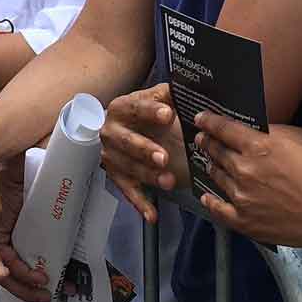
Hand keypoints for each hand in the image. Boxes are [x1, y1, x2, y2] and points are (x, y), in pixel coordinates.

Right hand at [100, 84, 184, 223]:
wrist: (124, 129)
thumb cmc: (148, 114)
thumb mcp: (159, 99)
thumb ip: (172, 94)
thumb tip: (190, 86)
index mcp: (122, 107)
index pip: (136, 107)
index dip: (151, 110)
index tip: (168, 114)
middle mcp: (111, 131)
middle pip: (126, 140)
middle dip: (145, 149)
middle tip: (164, 157)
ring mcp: (111, 155)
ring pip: (128, 167)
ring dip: (148, 176)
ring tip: (169, 182)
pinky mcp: (116, 175)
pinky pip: (128, 190)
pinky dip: (140, 203)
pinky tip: (152, 214)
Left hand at [193, 114, 301, 250]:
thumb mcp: (292, 145)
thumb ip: (264, 137)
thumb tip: (244, 132)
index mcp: (258, 147)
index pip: (223, 129)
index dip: (209, 122)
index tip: (200, 118)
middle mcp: (245, 170)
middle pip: (216, 151)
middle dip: (207, 143)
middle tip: (201, 138)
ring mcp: (242, 197)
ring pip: (216, 176)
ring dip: (211, 166)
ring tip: (209, 162)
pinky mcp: (244, 221)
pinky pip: (218, 209)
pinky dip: (210, 201)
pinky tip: (206, 196)